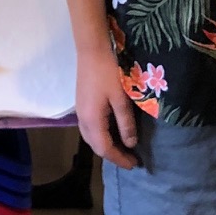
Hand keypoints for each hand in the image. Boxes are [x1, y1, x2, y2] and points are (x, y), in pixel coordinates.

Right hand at [76, 46, 139, 168]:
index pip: (105, 149)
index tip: (135, 165)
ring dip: (105, 146)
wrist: (91, 49)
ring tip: (122, 149)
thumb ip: (126, 123)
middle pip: (95, 146)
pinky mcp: (82, 103)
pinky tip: (111, 132)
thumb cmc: (108, 72)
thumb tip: (130, 144)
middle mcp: (82, 119)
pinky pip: (89, 128)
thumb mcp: (122, 99)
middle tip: (130, 159)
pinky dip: (100, 136)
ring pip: (91, 137)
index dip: (119, 159)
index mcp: (92, 120)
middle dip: (112, 155)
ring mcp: (80, 111)